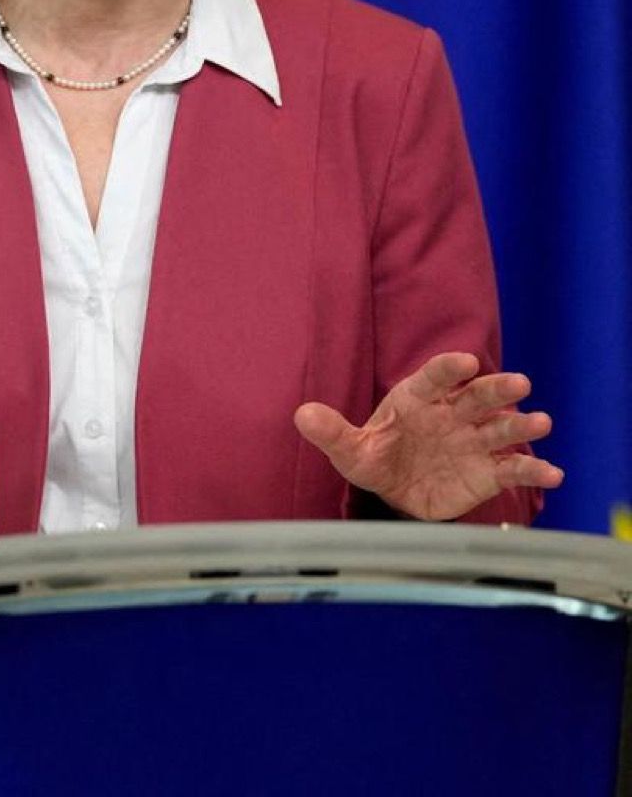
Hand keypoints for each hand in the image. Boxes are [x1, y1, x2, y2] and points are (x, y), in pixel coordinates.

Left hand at [293, 352, 564, 520]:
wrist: (397, 491)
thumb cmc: (375, 458)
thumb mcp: (350, 450)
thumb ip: (331, 432)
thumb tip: (301, 415)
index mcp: (417, 399)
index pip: (434, 377)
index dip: (449, 368)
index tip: (465, 362)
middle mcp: (451, 414)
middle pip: (477, 395)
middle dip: (497, 388)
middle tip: (519, 383)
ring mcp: (472, 441)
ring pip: (501, 428)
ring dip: (521, 425)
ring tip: (540, 422)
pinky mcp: (487, 472)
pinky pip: (513, 468)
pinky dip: (534, 471)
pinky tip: (553, 474)